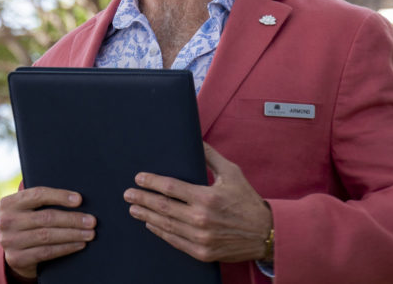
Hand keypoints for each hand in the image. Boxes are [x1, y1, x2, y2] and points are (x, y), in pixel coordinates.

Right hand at [0, 186, 95, 279]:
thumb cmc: (27, 222)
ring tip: (89, 233)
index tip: (79, 200)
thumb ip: (41, 202)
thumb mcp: (27, 209)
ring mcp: (10, 241)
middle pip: (46, 217)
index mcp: (8, 203)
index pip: (37, 195)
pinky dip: (66, 248)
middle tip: (91, 221)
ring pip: (47, 236)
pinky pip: (46, 252)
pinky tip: (79, 244)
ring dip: (72, 234)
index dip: (60, 196)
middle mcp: (6, 221)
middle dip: (72, 219)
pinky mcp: (16, 258)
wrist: (13, 249)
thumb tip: (76, 199)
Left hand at [123, 142, 271, 262]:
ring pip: (165, 225)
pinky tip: (151, 224)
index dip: (151, 182)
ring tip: (133, 208)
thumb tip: (196, 141)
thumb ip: (211, 157)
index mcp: (206, 197)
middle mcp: (201, 218)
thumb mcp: (232, 173)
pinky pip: (175, 241)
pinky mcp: (202, 252)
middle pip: (162, 207)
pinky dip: (160, 232)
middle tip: (128, 194)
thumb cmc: (248, 201)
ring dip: (146, 215)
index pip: (170, 188)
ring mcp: (200, 238)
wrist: (265, 234)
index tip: (139, 178)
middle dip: (142, 199)